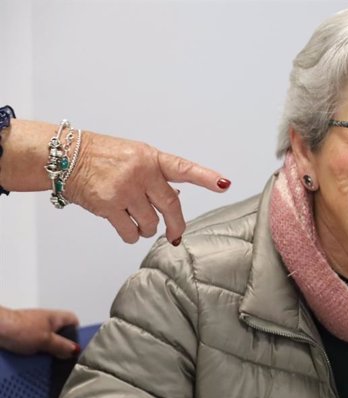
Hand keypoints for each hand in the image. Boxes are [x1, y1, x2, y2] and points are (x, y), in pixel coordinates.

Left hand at [0, 306, 79, 358]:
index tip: (74, 346)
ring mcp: (34, 328)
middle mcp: (46, 320)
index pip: (73, 321)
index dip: (76, 333)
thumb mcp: (46, 340)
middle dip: (60, 346)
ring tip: (43, 360)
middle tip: (60, 357)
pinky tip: (31, 359)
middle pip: (60, 334)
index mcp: (56, 317)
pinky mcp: (22, 336)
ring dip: (45, 351)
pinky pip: (34, 346)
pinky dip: (33, 353)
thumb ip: (62, 346)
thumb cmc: (20, 328)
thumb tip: (75, 350)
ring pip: (46, 341)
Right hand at [64, 131, 230, 243]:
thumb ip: (157, 175)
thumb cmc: (104, 157)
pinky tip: (127, 227)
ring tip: (138, 220)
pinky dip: (131, 235)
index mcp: (151, 158)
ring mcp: (125, 190)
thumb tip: (176, 197)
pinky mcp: (108, 206)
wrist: (66, 157)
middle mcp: (140, 173)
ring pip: (150, 223)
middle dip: (176, 225)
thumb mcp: (135, 156)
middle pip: (171, 206)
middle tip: (175, 234)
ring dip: (147, 228)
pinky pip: (130, 232)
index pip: (184, 168)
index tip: (224, 184)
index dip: (206, 177)